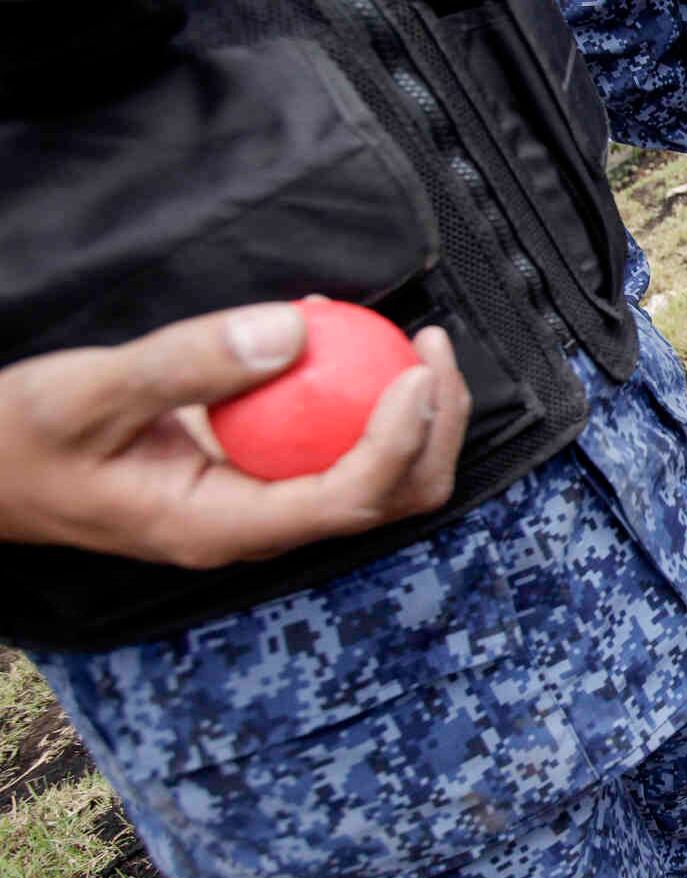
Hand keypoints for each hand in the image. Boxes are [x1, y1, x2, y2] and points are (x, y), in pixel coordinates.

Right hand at [0, 302, 471, 567]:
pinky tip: (345, 338)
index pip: (348, 500)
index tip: (417, 372)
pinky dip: (366, 399)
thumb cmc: (23, 441)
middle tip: (433, 347)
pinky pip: (339, 447)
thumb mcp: (85, 393)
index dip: (401, 441)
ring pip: (381, 478)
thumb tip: (292, 332)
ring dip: (417, 417)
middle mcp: (261, 526)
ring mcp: (268, 504)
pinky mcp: (265, 476)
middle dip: (436, 430)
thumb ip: (186, 364)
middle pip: (391, 499)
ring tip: (414, 343)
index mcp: (225, 526)